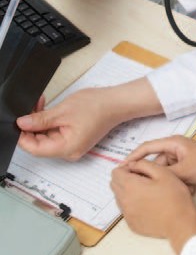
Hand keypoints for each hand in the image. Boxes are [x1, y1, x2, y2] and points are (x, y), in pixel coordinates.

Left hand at [17, 77, 162, 160]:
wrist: (117, 103)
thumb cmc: (96, 106)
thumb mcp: (63, 111)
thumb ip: (40, 120)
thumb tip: (21, 124)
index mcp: (66, 148)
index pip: (34, 148)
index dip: (23, 135)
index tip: (18, 121)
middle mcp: (69, 152)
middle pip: (40, 143)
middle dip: (32, 126)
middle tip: (31, 107)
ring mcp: (73, 146)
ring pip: (47, 138)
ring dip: (41, 123)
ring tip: (41, 105)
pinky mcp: (76, 139)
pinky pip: (57, 134)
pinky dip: (51, 123)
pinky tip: (50, 111)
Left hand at [111, 160, 195, 254]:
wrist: (181, 224)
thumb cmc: (175, 198)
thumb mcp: (163, 173)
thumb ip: (144, 164)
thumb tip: (133, 164)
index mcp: (131, 186)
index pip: (115, 172)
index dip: (126, 167)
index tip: (138, 169)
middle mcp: (125, 201)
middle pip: (114, 184)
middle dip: (124, 178)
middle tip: (142, 178)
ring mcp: (127, 214)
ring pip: (119, 197)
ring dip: (127, 191)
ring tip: (146, 191)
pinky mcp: (132, 224)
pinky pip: (125, 209)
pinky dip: (132, 203)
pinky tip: (147, 203)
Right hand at [126, 136, 195, 186]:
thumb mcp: (184, 171)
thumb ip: (163, 173)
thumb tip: (145, 176)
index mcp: (173, 142)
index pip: (146, 147)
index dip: (132, 157)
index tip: (121, 168)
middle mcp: (175, 147)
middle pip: (155, 161)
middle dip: (155, 174)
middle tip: (150, 187)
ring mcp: (181, 157)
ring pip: (165, 170)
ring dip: (170, 180)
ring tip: (182, 187)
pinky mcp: (186, 166)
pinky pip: (174, 174)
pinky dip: (178, 182)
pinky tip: (188, 188)